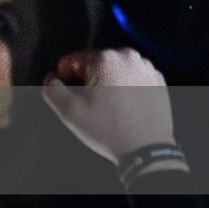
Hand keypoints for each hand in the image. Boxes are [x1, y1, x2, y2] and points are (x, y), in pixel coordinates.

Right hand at [42, 47, 175, 166]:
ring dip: (107, 84)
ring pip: (112, 70)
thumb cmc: (109, 131)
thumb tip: (51, 79)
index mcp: (103, 59)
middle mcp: (127, 56)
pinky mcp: (157, 79)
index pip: (70, 62)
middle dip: (88, 82)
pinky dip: (125, 88)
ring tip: (110, 108)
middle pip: (92, 64)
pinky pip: (131, 77)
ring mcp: (145, 67)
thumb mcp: (68, 111)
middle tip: (93, 106)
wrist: (147, 150)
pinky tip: (124, 108)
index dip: (66, 82)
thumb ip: (51, 89)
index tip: (75, 99)